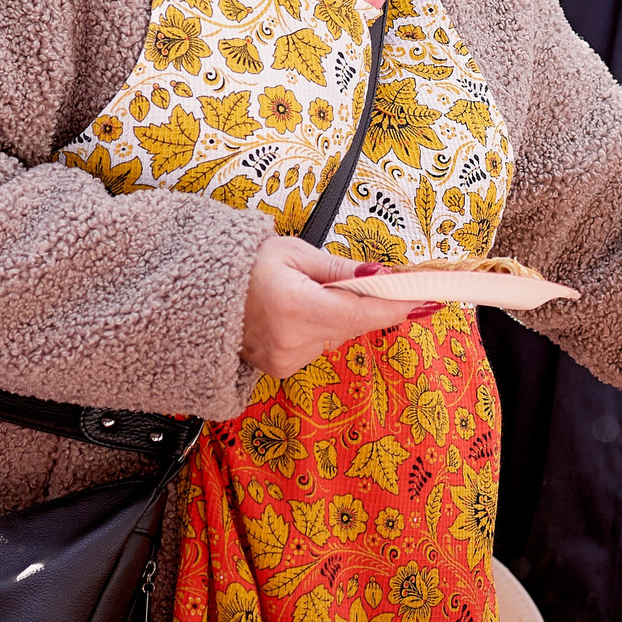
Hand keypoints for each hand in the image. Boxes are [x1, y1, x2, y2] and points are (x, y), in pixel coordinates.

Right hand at [239, 236, 422, 382]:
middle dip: (362, 303)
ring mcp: (285, 360)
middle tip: (357, 281)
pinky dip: (317, 328)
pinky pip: (318, 345)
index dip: (395, 307)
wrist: (197, 294)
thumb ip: (340, 270)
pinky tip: (293, 313)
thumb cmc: (243, 266)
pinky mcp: (281, 369)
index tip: (424, 300)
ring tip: (305, 294)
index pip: (361, 314)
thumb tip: (381, 276)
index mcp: (295, 307)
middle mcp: (292, 341)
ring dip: (335, 315)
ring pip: (336, 336)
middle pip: (353, 325)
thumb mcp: (293, 252)